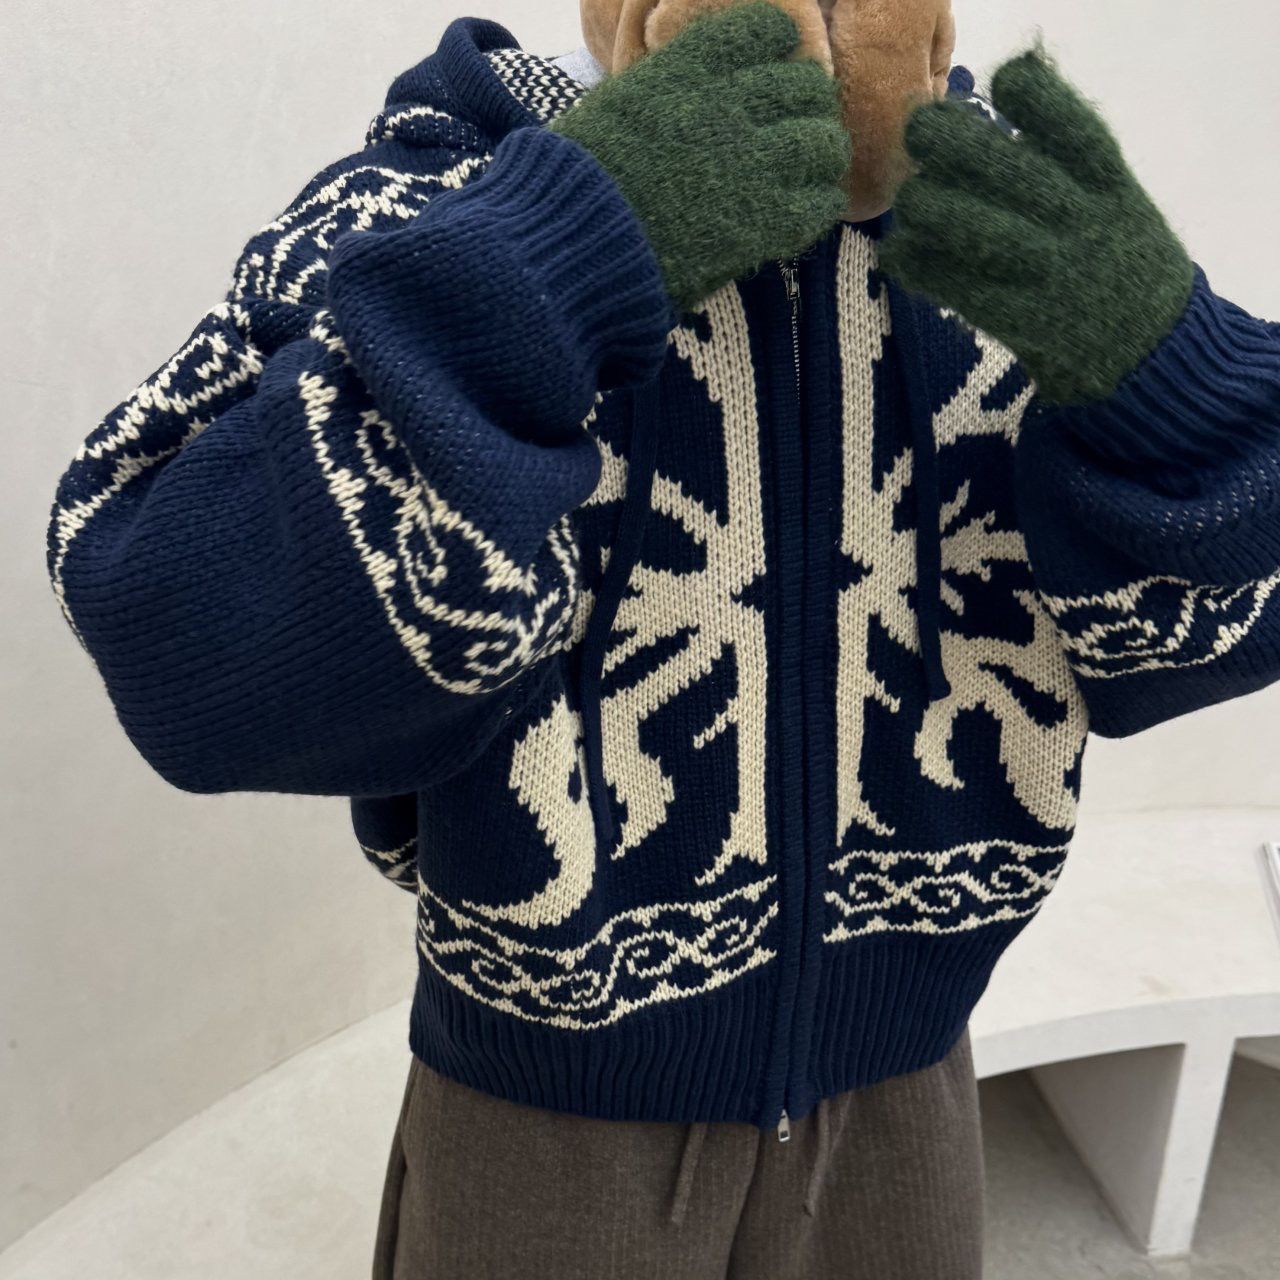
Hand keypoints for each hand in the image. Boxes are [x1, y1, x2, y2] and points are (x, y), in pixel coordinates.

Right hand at [552, 1, 850, 311]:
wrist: (578, 237)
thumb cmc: (578, 180)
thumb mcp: (617, 107)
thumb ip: (665, 93)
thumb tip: (692, 100)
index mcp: (690, 69)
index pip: (765, 30)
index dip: (778, 47)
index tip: (774, 64)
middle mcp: (731, 106)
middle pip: (805, 87)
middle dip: (806, 106)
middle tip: (797, 129)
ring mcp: (753, 164)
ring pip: (824, 143)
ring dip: (821, 154)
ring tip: (811, 170)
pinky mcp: (765, 221)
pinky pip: (820, 202)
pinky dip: (820, 204)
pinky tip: (807, 211)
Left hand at [879, 47, 1194, 404]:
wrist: (1150, 354)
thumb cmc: (1119, 265)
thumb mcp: (1118, 203)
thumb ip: (1070, 162)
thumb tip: (1007, 100)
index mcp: (1110, 186)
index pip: (1069, 126)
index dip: (1028, 96)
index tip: (996, 83)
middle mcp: (1080, 222)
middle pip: (1002, 167)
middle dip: (947, 141)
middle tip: (919, 132)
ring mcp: (1047, 272)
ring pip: (968, 224)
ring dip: (925, 205)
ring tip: (913, 200)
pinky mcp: (1016, 317)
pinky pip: (951, 284)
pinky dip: (915, 264)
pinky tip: (899, 253)